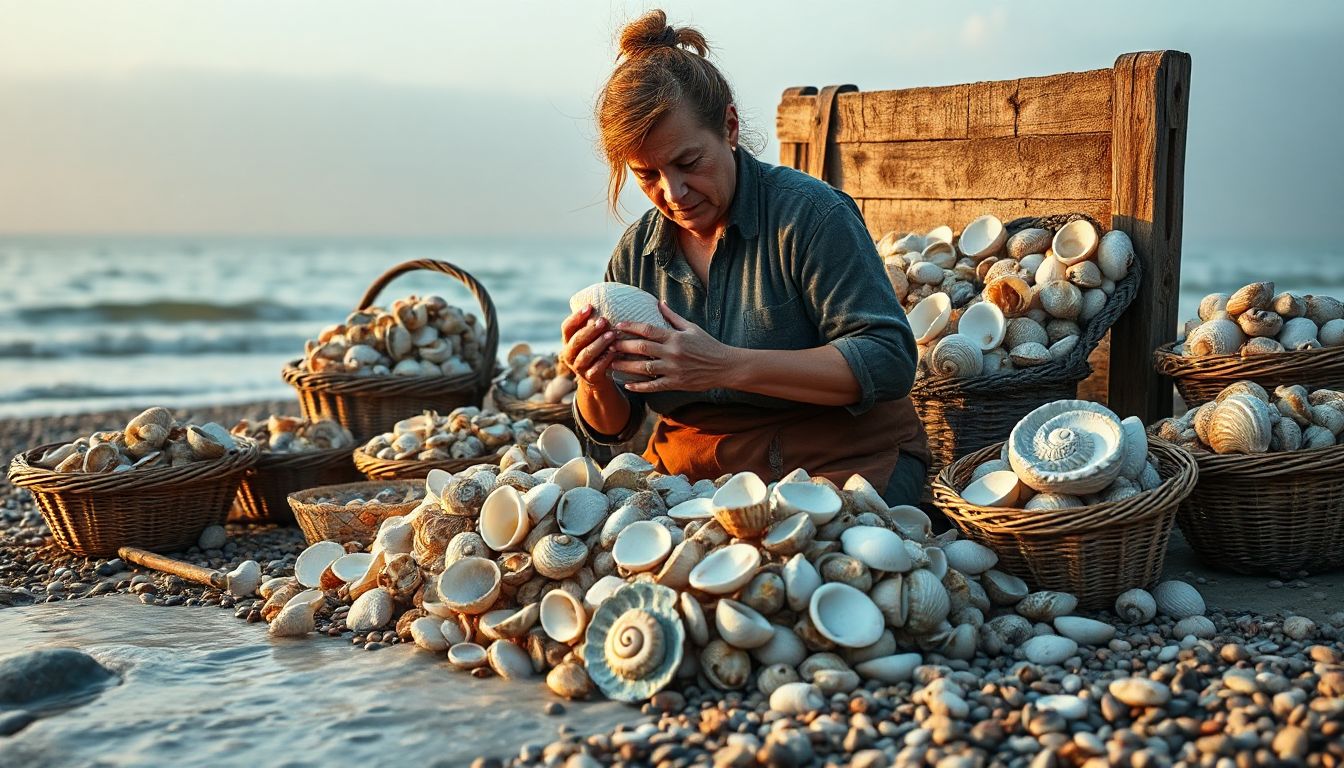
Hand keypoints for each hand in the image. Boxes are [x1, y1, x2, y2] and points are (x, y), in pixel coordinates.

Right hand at [559, 305, 618, 387]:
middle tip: (604, 321)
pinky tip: (615, 351)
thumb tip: (601, 302)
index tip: (590, 307)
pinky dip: (606, 359)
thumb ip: (591, 324)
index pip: (567, 327)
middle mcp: (569, 354)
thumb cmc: (595, 350)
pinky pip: (597, 367)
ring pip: (587, 354)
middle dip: (590, 330)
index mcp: (567, 341)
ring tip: (612, 335)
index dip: (577, 317)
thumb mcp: (590, 338)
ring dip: (599, 343)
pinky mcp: (590, 377)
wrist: (597, 378)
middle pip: (577, 340)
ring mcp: (578, 367)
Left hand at [611, 301, 737, 392]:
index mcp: (675, 337)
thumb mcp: (692, 328)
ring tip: (611, 363)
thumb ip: (673, 317)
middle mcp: (672, 353)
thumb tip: (659, 302)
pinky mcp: (676, 383)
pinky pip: (654, 386)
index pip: (648, 329)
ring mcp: (673, 369)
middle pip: (642, 348)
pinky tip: (627, 384)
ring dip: (625, 366)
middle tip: (607, 344)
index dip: (630, 327)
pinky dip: (639, 386)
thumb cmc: (708, 345)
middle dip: (622, 346)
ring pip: (644, 368)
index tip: (617, 325)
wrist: (724, 366)